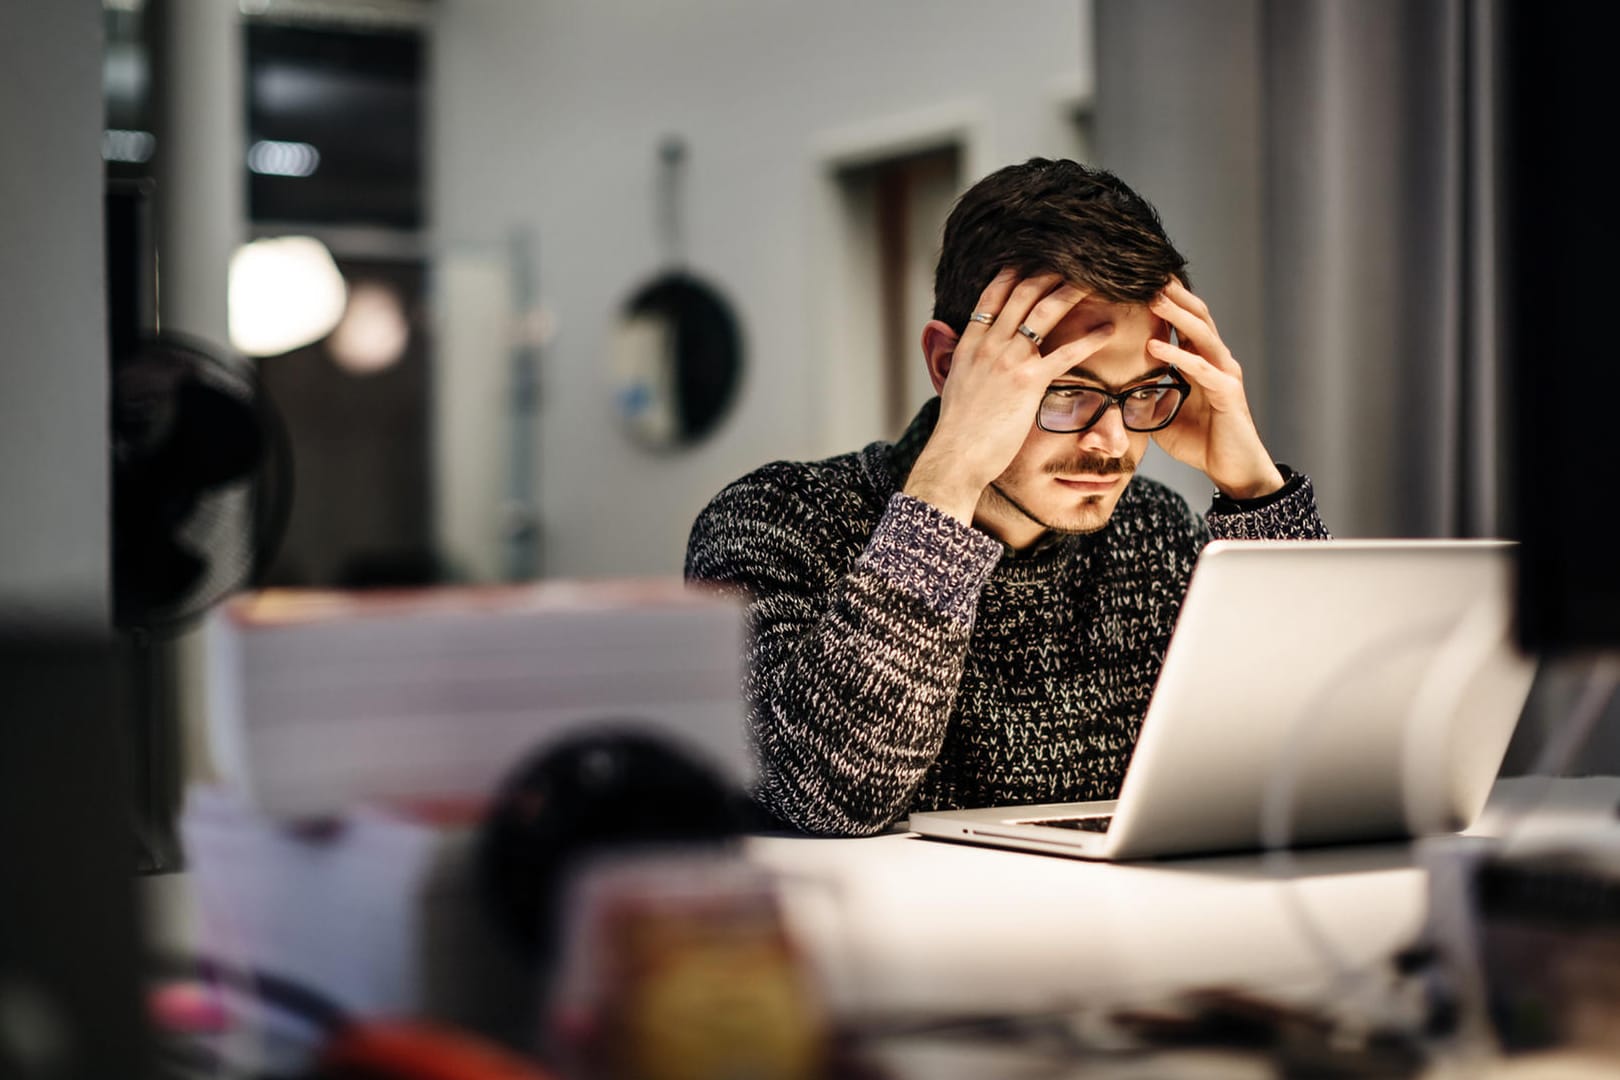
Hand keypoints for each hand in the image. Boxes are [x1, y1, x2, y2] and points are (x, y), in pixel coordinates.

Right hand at [905, 270, 1117, 523]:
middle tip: (1072, 261)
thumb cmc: (957, 430)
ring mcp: (1009, 361)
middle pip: (1022, 294)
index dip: (1013, 273)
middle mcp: (989, 345)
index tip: (1031, 260)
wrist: (955, 456)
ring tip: (1095, 280)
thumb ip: (958, 360)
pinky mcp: (1029, 383)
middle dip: (1048, 273)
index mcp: (969, 344)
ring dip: (1071, 292)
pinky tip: (1108, 331)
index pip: (991, 296)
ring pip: (1044, 313)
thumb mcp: (952, 385)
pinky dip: (1090, 339)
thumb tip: (955, 350)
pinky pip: (1066, 353)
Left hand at [1147, 279, 1282, 499]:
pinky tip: (1154, 345)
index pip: (1184, 322)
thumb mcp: (1162, 415)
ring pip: (1202, 334)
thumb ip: (1145, 397)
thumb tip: (1112, 391)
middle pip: (1197, 316)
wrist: (1233, 470)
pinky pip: (1201, 368)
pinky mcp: (1228, 393)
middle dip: (1173, 295)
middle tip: (1147, 273)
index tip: (1139, 282)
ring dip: (1176, 314)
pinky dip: (1178, 355)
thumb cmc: (1201, 442)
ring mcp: (1224, 374)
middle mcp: (1216, 361)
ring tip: (1153, 297)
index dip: (1166, 302)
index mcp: (1201, 362)